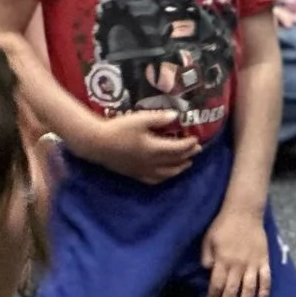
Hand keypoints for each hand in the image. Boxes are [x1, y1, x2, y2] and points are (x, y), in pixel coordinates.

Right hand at [75, 107, 197, 183]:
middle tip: (197, 150)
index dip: (188, 144)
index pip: (177, 148)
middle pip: (175, 161)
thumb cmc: (119, 128)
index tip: (196, 139)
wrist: (98, 144)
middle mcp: (152, 163)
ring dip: (180, 168)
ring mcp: (143, 171)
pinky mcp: (135, 174)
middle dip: (188, 155)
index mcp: (154, 149)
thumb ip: (158, 119)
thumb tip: (176, 116)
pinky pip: (154, 180)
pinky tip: (166, 175)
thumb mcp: (139, 120)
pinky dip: (165, 177)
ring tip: (187, 164)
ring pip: (167, 173)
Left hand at [200, 205, 272, 296]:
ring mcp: (252, 264)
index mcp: (223, 260)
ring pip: (248, 290)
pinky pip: (266, 278)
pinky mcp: (264, 260)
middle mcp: (237, 265)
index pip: (216, 286)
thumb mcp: (209, 238)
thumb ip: (206, 256)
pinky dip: (265, 291)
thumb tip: (207, 271)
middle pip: (231, 292)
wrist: (244, 210)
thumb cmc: (223, 224)